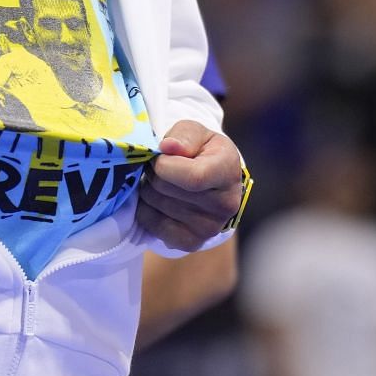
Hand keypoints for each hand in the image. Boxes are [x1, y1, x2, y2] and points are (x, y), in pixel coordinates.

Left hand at [136, 121, 243, 251]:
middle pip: (167, 189)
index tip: (160, 156)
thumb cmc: (200, 151)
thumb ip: (183, 135)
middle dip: (153, 174)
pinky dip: (146, 211)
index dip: (165, 166)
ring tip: (160, 182)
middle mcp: (225, 204)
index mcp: (228, 171)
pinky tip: (157, 200)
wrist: (209, 179)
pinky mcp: (193, 242)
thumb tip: (168, 147)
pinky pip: (153, 226)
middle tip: (157, 167)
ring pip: (156, 205)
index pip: (193, 177)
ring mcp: (210, 227)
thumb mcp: (195, 132)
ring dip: (148, 190)